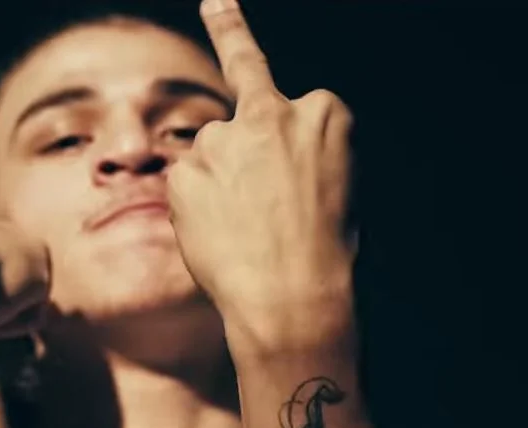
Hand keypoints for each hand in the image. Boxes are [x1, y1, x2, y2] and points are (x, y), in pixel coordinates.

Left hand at [167, 0, 356, 351]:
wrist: (292, 298)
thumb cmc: (325, 254)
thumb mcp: (340, 189)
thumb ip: (303, 156)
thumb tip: (270, 161)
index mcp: (324, 114)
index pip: (299, 104)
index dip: (290, 131)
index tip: (271, 63)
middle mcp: (273, 112)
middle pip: (249, 98)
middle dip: (230, 28)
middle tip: (217, 0)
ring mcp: (225, 138)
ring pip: (213, 149)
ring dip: (220, 178)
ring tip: (241, 229)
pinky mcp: (187, 168)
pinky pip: (187, 181)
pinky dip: (196, 204)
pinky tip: (217, 234)